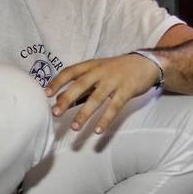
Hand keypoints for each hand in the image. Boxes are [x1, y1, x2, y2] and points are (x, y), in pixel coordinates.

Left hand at [46, 53, 160, 133]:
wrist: (146, 63)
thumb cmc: (117, 69)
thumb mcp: (98, 72)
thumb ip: (81, 85)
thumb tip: (61, 99)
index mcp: (91, 66)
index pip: (70, 71)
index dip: (58, 82)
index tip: (46, 93)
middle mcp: (101, 72)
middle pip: (80, 85)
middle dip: (66, 99)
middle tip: (55, 113)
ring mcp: (114, 81)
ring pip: (96, 98)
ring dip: (84, 114)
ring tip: (74, 127)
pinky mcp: (127, 90)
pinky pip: (114, 107)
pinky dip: (106, 119)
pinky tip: (98, 130)